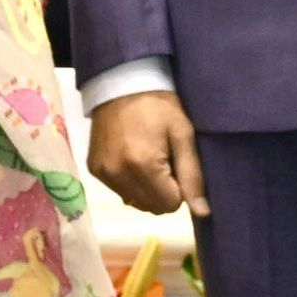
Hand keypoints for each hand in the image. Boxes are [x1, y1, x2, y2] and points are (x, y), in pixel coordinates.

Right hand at [87, 88, 209, 217]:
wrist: (121, 84)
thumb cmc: (159, 106)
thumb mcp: (183, 135)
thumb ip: (192, 176)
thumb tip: (203, 213)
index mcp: (143, 167)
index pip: (169, 205)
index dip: (178, 188)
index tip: (176, 164)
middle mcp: (118, 175)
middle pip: (151, 207)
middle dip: (163, 192)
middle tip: (164, 161)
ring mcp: (102, 174)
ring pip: (135, 202)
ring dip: (146, 189)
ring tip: (147, 158)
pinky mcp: (93, 169)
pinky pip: (120, 191)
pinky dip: (130, 182)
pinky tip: (132, 158)